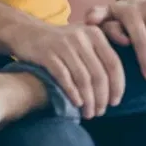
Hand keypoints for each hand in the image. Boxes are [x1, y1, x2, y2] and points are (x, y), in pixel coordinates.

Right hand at [6, 22, 125, 119]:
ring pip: (83, 78)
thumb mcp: (83, 38)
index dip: (117, 86)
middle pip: (99, 74)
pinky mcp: (47, 54)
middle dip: (101, 98)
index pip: (113, 63)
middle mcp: (81, 37)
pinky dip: (73, 93)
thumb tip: (119, 79)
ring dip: (88, 100)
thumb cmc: (60, 41)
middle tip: (100, 112)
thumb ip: (102, 51)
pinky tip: (77, 103)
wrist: (26, 32)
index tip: (115, 102)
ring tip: (89, 113)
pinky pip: (64, 77)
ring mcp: (63, 45)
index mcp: (94, 33)